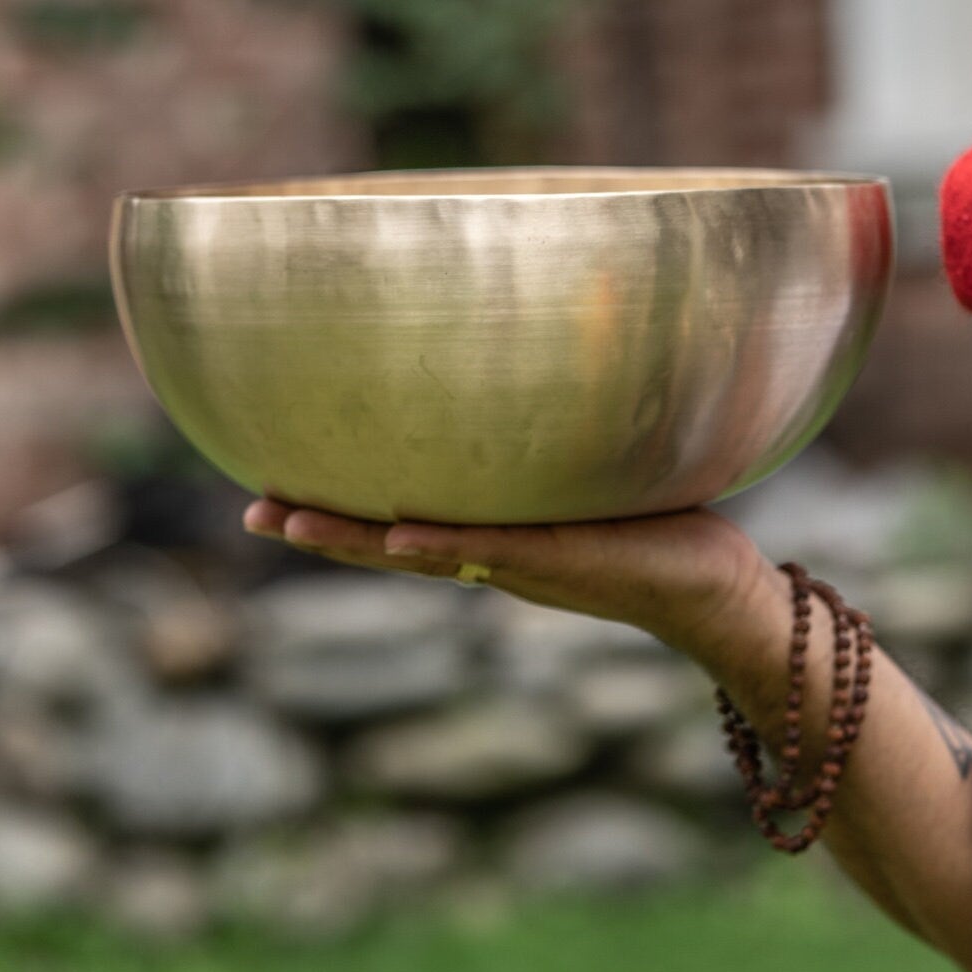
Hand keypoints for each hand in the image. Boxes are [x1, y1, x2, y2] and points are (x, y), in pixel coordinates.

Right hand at [243, 497, 774, 656]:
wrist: (720, 591)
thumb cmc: (664, 531)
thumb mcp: (596, 484)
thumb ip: (563, 447)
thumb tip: (546, 379)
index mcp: (494, 543)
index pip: (398, 528)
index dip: (338, 515)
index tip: (276, 494)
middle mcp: (494, 558)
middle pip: (385, 547)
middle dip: (319, 530)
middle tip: (252, 510)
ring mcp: (521, 563)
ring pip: (418, 552)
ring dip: (352, 541)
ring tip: (287, 521)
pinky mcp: (562, 560)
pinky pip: (491, 550)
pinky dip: (441, 543)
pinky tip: (395, 530)